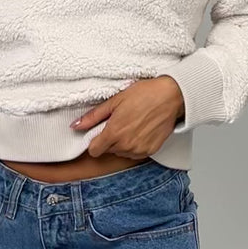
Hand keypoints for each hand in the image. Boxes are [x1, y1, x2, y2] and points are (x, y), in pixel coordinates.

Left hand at [70, 77, 185, 158]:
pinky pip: (136, 154)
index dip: (94, 141)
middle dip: (110, 139)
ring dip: (123, 143)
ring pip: (122, 152)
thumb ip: (93, 116)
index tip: (99, 133)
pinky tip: (141, 130)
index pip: (94, 150)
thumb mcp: (115, 100)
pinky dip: (135, 145)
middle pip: (108, 150)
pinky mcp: (150, 151)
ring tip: (132, 125)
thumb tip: (76, 125)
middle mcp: (125, 145)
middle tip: (119, 122)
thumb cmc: (145, 94)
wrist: (171, 96)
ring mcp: (139, 150)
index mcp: (114, 133)